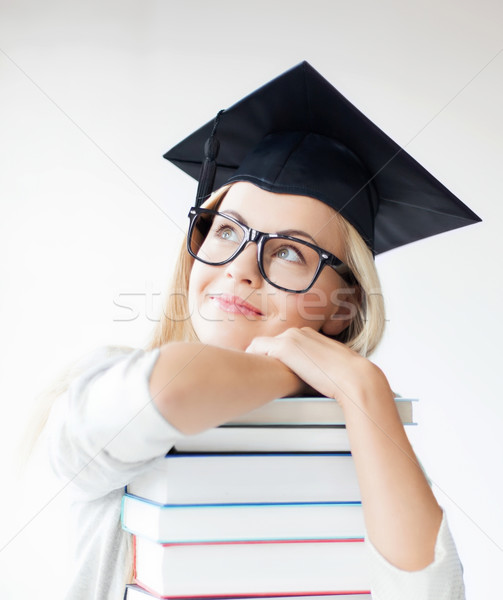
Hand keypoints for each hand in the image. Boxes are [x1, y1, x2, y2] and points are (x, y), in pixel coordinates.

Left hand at [246, 327, 384, 405]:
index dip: (272, 357)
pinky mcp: (285, 347)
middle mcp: (298, 332)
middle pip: (268, 343)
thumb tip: (310, 378)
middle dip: (260, 358)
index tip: (265, 370)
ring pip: (259, 345)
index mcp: (308, 335)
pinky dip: (250, 358)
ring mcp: (290, 337)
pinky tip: (249, 371)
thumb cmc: (346, 377)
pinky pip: (255, 348)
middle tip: (252, 373)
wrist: (354, 377)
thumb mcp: (328, 366)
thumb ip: (314, 366)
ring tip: (249, 374)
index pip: (281, 343)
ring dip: (254, 359)